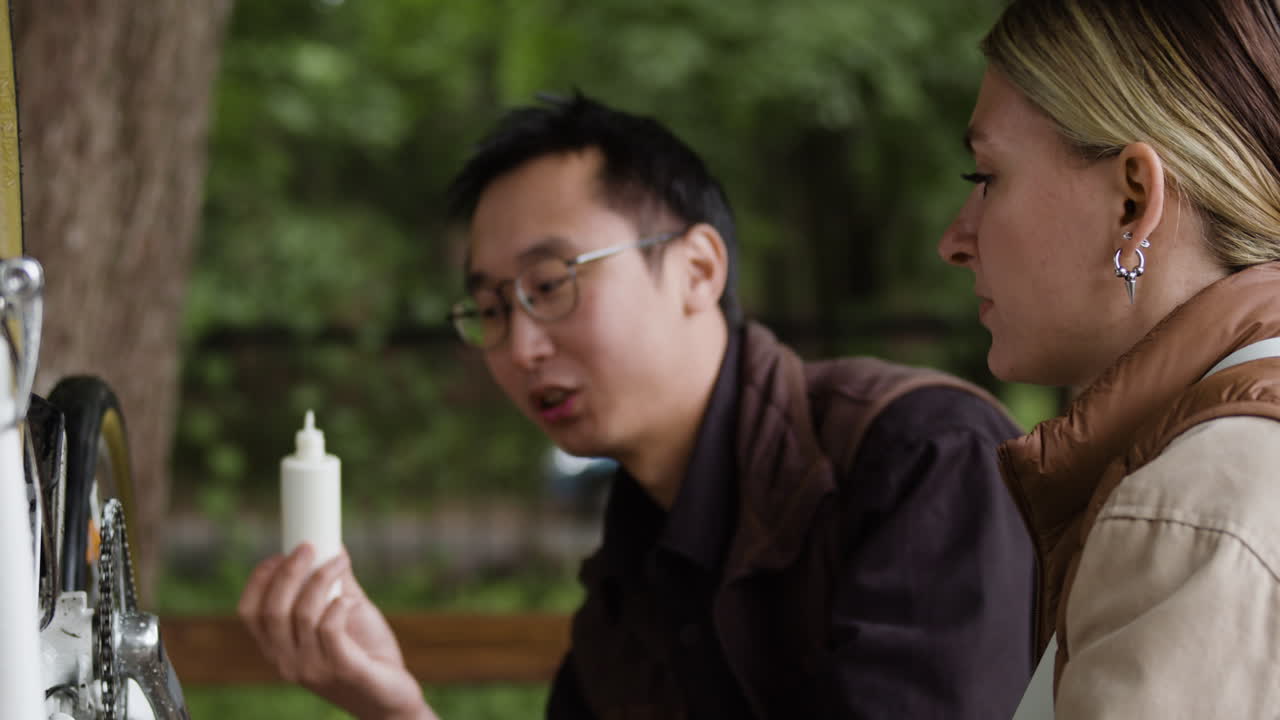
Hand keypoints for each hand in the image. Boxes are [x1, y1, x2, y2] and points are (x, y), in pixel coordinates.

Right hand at [238, 544, 439, 719]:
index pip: (250, 613)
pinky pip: (330, 630)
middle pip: (273, 610)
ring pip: (303, 615)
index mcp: (279, 648)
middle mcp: (288, 662)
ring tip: (341, 562)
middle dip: (289, 571)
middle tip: (309, 546)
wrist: (391, 698)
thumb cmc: (366, 653)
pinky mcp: (343, 671)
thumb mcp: (345, 613)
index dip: (259, 579)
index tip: (279, 553)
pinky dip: (337, 605)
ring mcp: (313, 670)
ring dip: (321, 579)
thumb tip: (331, 544)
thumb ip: (334, 584)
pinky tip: (349, 599)